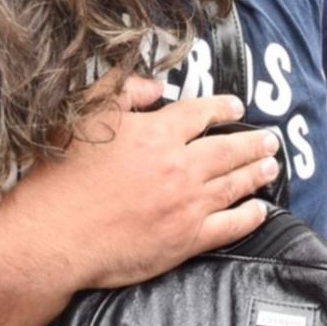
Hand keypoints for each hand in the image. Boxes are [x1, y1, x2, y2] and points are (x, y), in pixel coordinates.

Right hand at [0, 76, 279, 290]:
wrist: (55, 235)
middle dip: (254, 142)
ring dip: (256, 173)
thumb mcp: (84, 115)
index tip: (236, 109)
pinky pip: (230, 225)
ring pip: (235, 184)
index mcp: (157, 132)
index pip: (202, 114)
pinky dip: (249, 216)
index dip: (223, 108)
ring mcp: (187, 203)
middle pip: (229, 148)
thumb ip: (122, 90)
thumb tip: (156, 86)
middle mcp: (179, 165)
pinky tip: (259, 209)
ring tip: (271, 166)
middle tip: (271, 139)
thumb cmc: (63, 175)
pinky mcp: (187, 239)